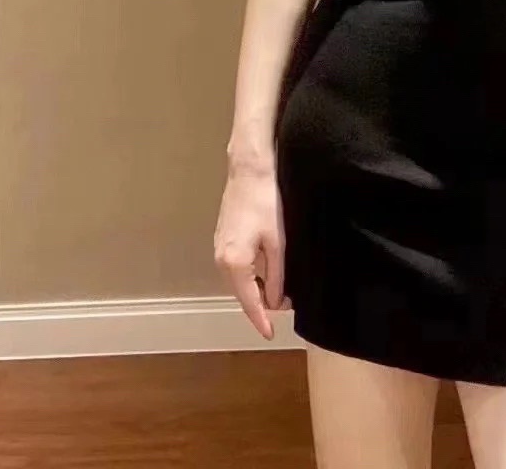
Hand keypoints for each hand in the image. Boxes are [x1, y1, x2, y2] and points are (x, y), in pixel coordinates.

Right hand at [214, 168, 290, 340]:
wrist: (249, 170)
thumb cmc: (267, 203)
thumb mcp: (278, 242)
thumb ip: (277, 275)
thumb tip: (277, 302)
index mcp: (234, 263)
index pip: (249, 302)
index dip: (261, 320)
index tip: (270, 335)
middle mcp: (221, 260)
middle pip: (242, 294)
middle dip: (262, 304)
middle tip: (287, 305)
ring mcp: (218, 249)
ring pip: (239, 281)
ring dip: (256, 289)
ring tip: (281, 289)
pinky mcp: (222, 239)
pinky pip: (236, 268)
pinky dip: (250, 275)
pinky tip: (267, 271)